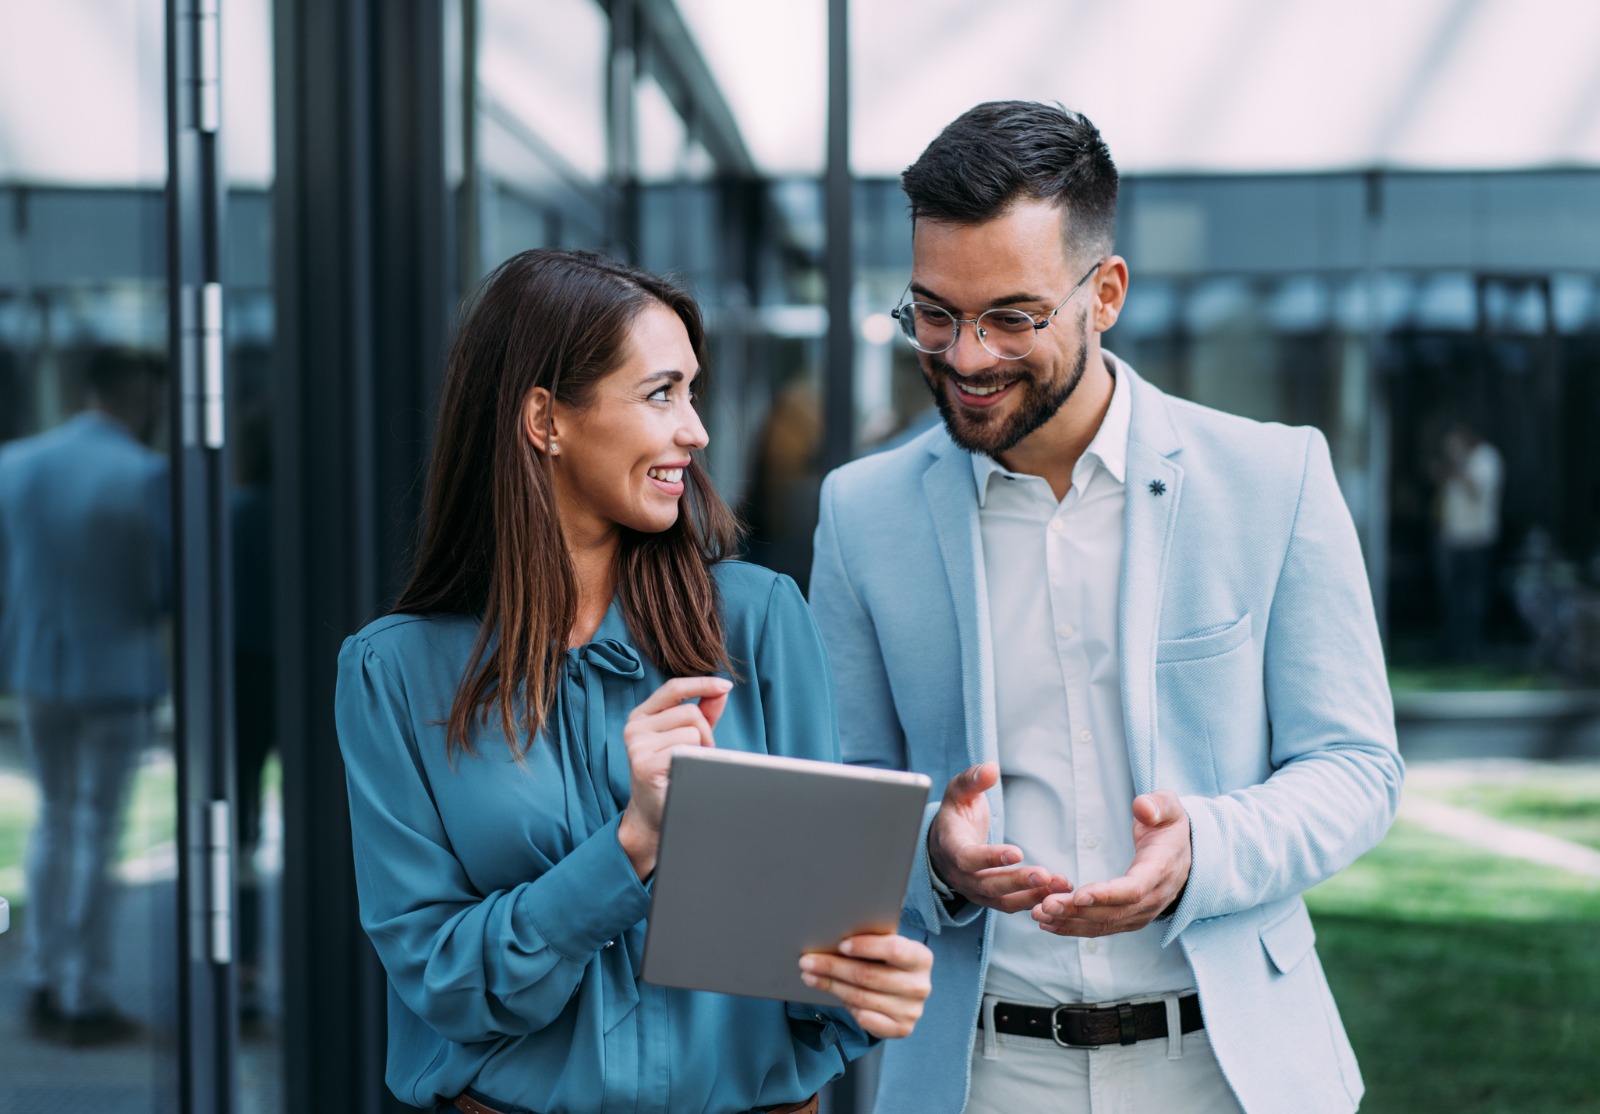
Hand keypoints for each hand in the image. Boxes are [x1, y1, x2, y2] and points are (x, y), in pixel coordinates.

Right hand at [616, 676, 730, 877]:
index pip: (673, 688)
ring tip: (689, 765)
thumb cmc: (671, 773)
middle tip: (699, 755)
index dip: (701, 683)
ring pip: (691, 730)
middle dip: (705, 733)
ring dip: (701, 748)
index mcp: (642, 716)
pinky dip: (694, 760)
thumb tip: (721, 690)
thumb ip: (704, 712)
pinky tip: (683, 773)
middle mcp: (635, 727)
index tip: (725, 685)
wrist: (653, 814)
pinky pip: (686, 749)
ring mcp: (637, 745)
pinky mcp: (644, 764)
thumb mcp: (686, 737)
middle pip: (690, 712)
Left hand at [798, 933, 933, 1038]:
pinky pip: (866, 1019)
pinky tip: (833, 995)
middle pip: (869, 975)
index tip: (841, 944)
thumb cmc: (887, 962)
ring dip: (831, 986)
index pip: (893, 949)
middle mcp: (920, 985)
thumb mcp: (886, 948)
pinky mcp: (902, 1029)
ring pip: (861, 997)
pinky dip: (847, 1007)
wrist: (902, 994)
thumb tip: (830, 935)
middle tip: (807, 961)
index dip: (866, 946)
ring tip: (809, 976)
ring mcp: (912, 1010)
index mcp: (921, 957)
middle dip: (834, 967)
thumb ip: (870, 942)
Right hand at [927, 762, 1071, 912]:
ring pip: (1003, 901)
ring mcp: (974, 891)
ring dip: (1032, 895)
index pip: (968, 858)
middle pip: (988, 886)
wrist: (943, 843)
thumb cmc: (955, 813)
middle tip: (1045, 875)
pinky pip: (1011, 904)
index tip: (1017, 852)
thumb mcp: (958, 792)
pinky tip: (1057, 891)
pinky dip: (1034, 900)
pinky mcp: (990, 898)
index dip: (990, 858)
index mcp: (950, 847)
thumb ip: (972, 780)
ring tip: (1060, 885)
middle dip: (1017, 882)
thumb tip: (990, 769)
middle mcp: (960, 875)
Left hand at [1032, 790, 1190, 936]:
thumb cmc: (1170, 827)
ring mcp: (1141, 913)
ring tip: (1039, 915)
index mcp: (1161, 871)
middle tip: (1045, 906)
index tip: (1078, 894)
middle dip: (1077, 911)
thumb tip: (1142, 807)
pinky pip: (1101, 927)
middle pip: (1113, 912)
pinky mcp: (1129, 918)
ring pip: (1104, 924)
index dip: (1106, 894)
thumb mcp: (1170, 808)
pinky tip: (1049, 924)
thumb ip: (1157, 805)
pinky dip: (1074, 928)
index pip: (1134, 889)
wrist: (1185, 854)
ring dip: (1070, 923)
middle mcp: (1152, 899)